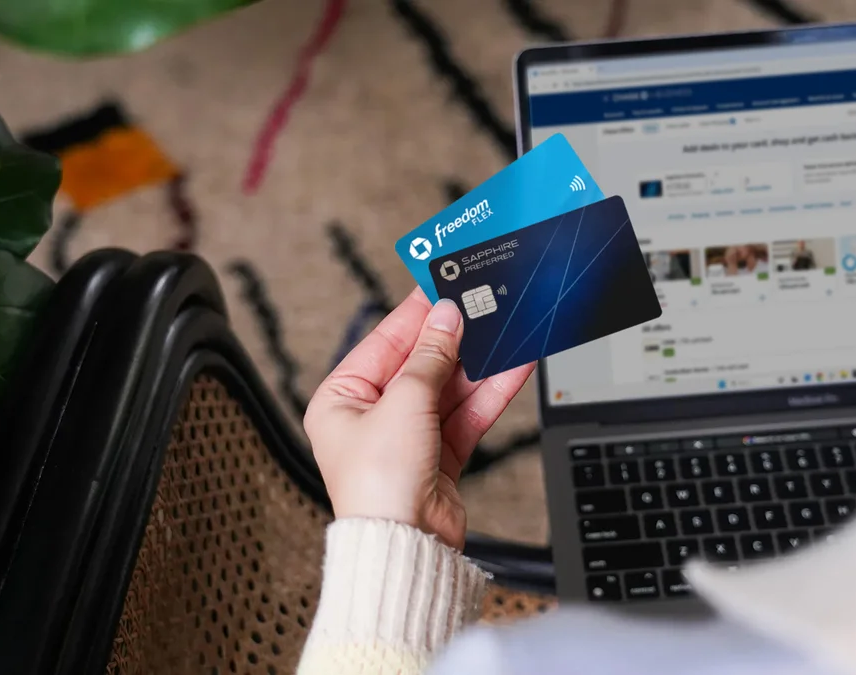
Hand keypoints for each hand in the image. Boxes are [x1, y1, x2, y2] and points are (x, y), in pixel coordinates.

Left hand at [304, 289, 535, 549]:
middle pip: (420, 362)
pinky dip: (490, 392)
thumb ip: (430, 357)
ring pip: (450, 387)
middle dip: (454, 338)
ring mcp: (408, 436)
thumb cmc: (378, 486)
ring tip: (506, 330)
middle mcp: (372, 416)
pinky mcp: (440, 455)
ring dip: (479, 363)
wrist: (407, 546)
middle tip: (482, 305)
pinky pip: (467, 413)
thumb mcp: (403, 402)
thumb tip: (446, 319)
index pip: (384, 341)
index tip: (443, 285)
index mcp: (341, 398)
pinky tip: (514, 366)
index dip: (417, 312)